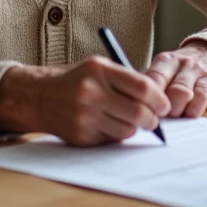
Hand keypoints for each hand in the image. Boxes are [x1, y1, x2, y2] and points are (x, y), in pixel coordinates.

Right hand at [0, 57, 170, 146]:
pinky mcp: (80, 135)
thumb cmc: (79, 79)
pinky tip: (110, 124)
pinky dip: (117, 134)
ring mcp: (84, 115)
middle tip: (154, 119)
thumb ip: (128, 79)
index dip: (159, 99)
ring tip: (132, 120)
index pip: (142, 87)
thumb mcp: (101, 67)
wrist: (41, 96)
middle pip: (137, 112)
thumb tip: (160, 99)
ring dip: (135, 128)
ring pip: (127, 130)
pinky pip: (111, 139)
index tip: (165, 105)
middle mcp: (91, 92)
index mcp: (100, 70)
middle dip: (152, 118)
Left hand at [144, 41, 206, 117]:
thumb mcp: (167, 70)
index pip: (149, 79)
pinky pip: (201, 97)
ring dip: (175, 110)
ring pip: (180, 92)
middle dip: (158, 108)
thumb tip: (137, 107)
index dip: (144, 99)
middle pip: (163, 87)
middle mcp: (179, 63)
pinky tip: (189, 114)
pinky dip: (193, 110)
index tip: (142, 113)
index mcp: (164, 61)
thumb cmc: (184, 70)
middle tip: (157, 118)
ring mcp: (196, 71)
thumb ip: (154, 85)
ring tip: (174, 116)